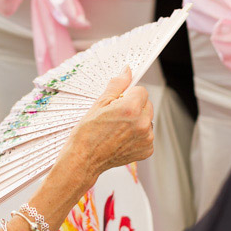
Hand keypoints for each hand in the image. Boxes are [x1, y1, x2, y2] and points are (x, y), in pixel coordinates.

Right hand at [60, 67, 154, 184]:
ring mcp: (146, 138)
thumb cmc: (86, 133)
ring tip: (117, 130)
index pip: (141, 90)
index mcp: (131, 108)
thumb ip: (117, 85)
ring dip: (137, 121)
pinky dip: (137, 136)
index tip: (117, 103)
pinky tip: (121, 139)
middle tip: (115, 117)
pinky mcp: (147, 150)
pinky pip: (146, 135)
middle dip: (134, 107)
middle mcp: (143, 123)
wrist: (83, 159)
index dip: (128, 95)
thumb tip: (127, 71)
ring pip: (147, 120)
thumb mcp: (99, 104)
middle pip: (147, 104)